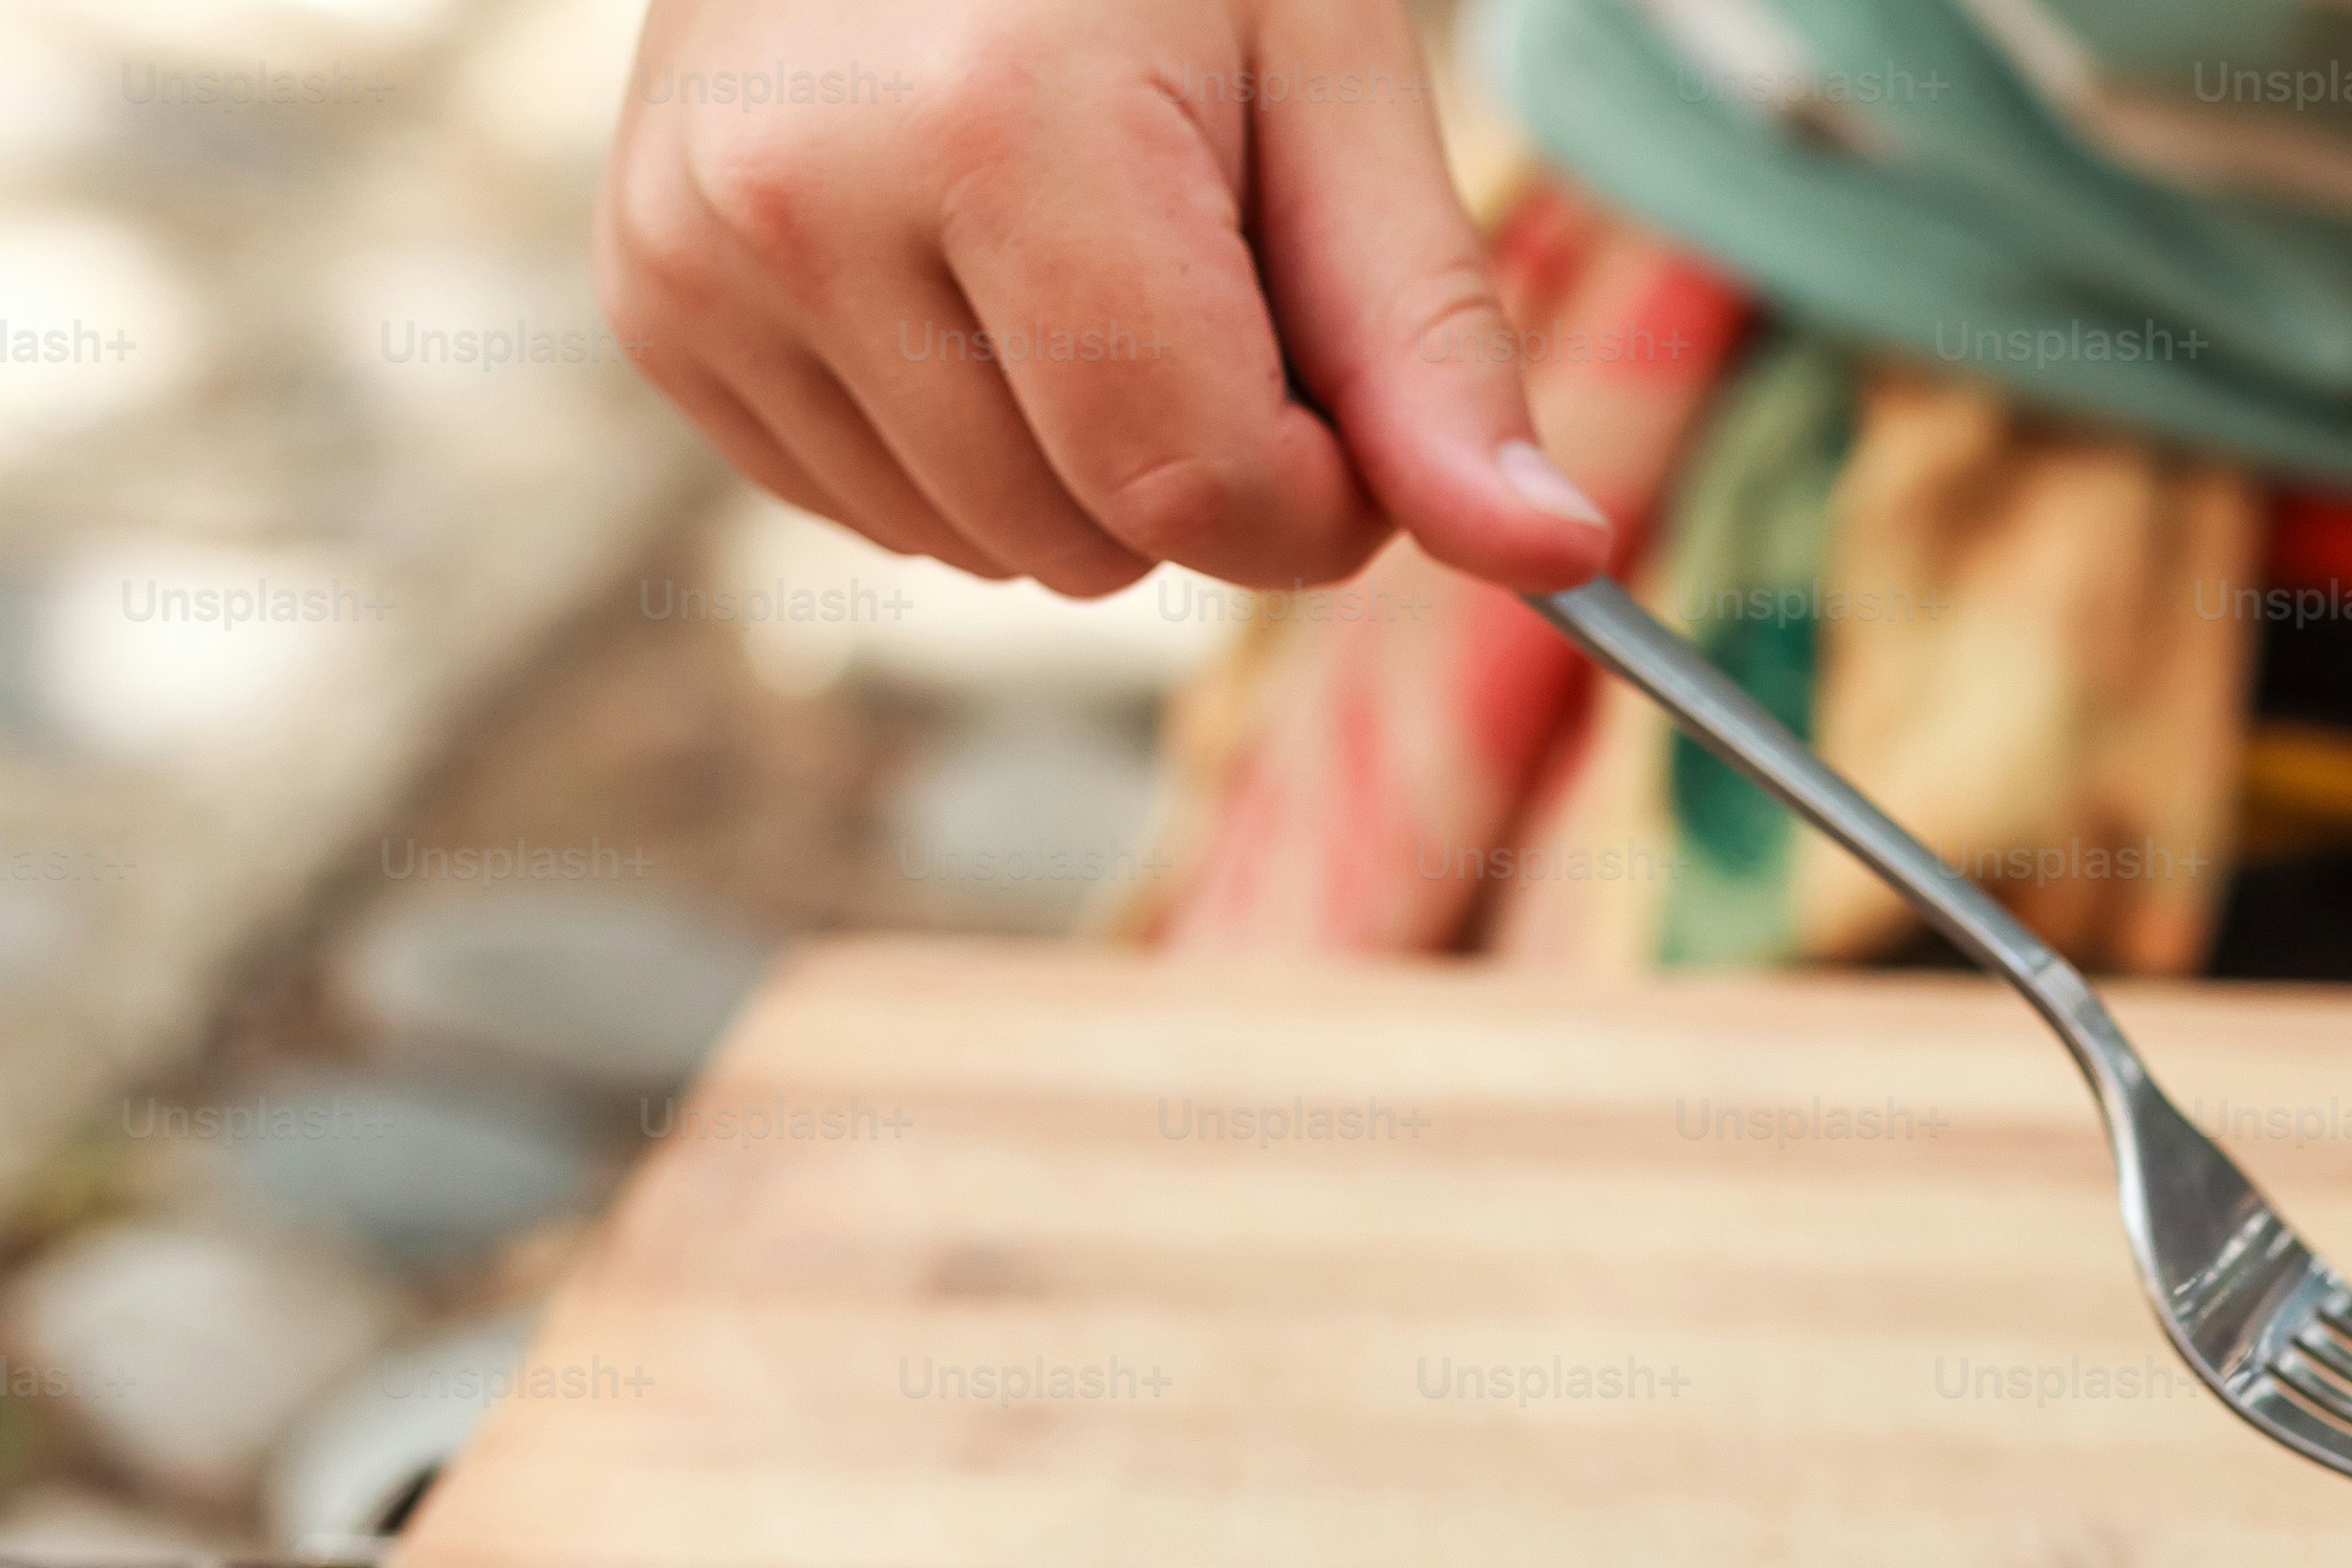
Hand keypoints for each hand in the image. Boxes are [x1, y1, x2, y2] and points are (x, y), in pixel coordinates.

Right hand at [599, 0, 1618, 597]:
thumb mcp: (1329, 86)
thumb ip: (1430, 344)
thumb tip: (1557, 557)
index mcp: (998, 132)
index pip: (1205, 495)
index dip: (1323, 494)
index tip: (1352, 396)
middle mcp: (804, 201)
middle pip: (1096, 544)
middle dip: (1199, 461)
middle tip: (1197, 262)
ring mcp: (698, 257)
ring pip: (988, 551)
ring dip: (1080, 459)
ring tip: (1070, 245)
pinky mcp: (653, 302)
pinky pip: (876, 506)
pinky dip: (962, 439)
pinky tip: (964, 273)